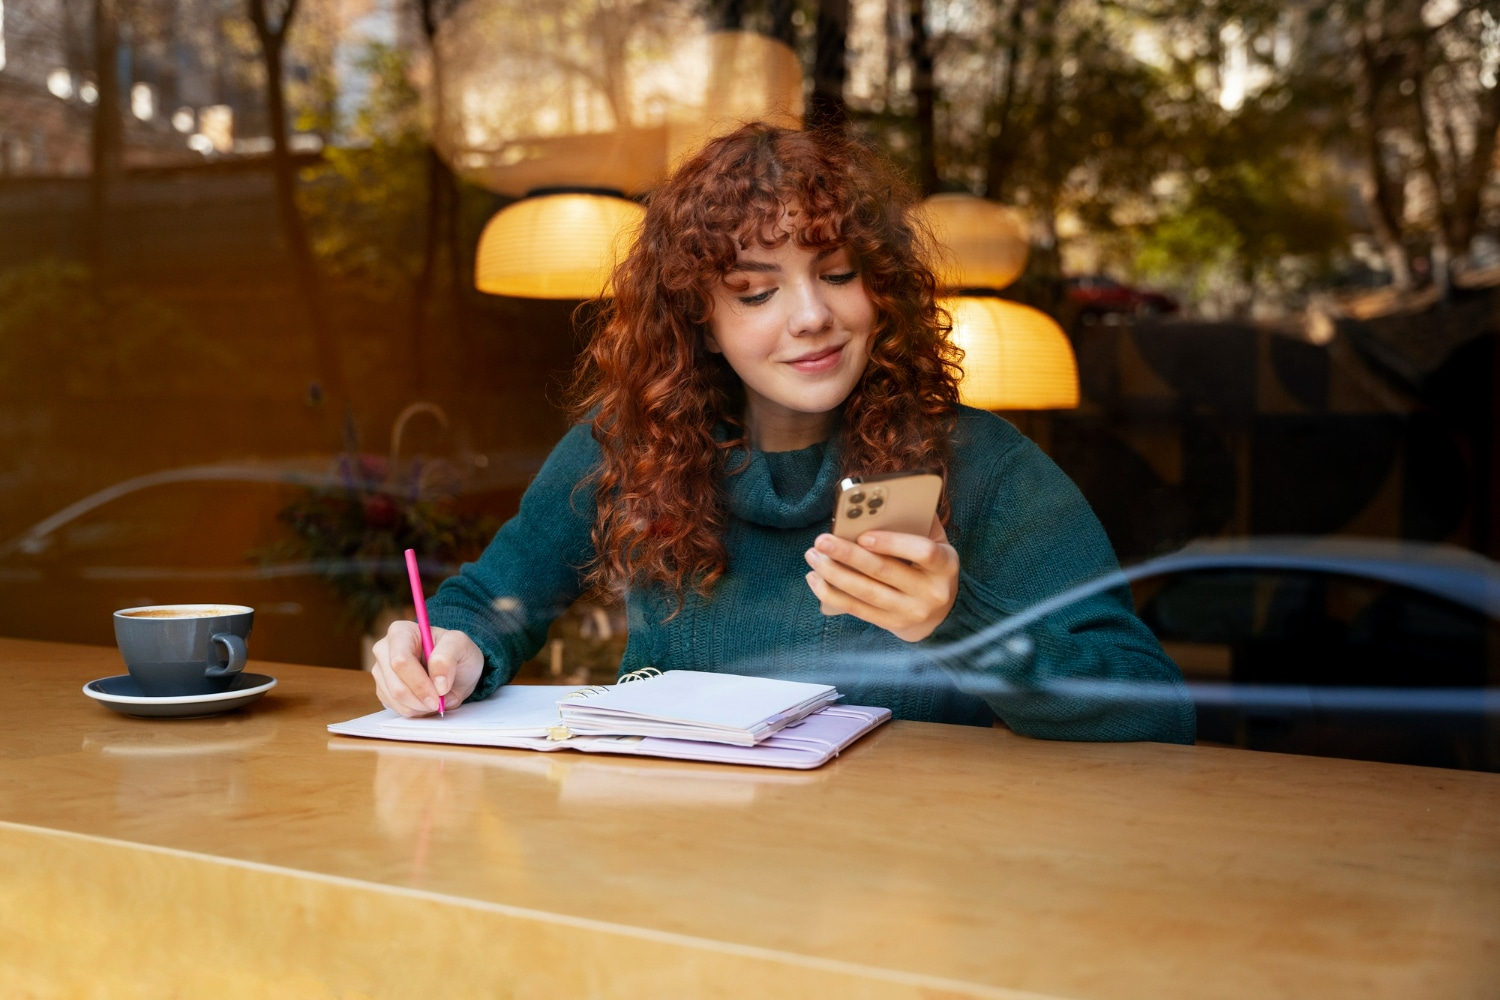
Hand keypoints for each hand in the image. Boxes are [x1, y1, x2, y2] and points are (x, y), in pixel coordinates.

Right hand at [370, 621, 483, 717]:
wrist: (454, 667)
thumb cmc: (455, 652)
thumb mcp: (461, 645)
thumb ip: (448, 659)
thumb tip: (438, 684)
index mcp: (400, 631)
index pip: (401, 661)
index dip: (419, 682)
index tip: (439, 693)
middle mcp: (384, 650)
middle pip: (395, 685)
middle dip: (421, 698)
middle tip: (440, 701)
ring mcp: (380, 671)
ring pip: (395, 699)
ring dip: (419, 706)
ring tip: (436, 699)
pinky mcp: (382, 689)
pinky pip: (395, 707)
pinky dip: (415, 710)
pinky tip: (426, 700)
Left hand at [803, 515, 959, 641]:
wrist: (941, 614)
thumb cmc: (930, 566)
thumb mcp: (937, 543)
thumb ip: (918, 522)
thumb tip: (889, 499)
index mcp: (945, 565)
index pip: (923, 552)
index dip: (892, 543)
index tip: (863, 536)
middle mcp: (931, 592)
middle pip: (884, 572)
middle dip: (848, 554)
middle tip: (821, 540)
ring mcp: (910, 612)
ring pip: (865, 592)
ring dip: (833, 573)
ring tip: (813, 556)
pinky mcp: (891, 625)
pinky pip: (856, 609)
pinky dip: (831, 594)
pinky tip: (815, 578)